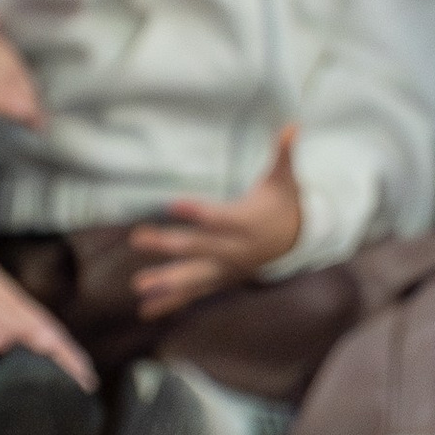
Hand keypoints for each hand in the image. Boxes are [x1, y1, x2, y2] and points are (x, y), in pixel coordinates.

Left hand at [129, 125, 304, 317]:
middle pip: (199, 247)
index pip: (219, 218)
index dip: (197, 212)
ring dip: (166, 280)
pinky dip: (171, 302)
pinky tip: (145, 310)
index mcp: (248, 222)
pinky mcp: (220, 278)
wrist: (296, 241)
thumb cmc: (284, 202)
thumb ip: (285, 153)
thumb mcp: (285, 178)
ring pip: (194, 276)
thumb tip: (294, 124)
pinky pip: (194, 293)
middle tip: (138, 237)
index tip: (171, 204)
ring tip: (138, 284)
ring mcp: (227, 268)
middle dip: (168, 244)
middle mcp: (236, 249)